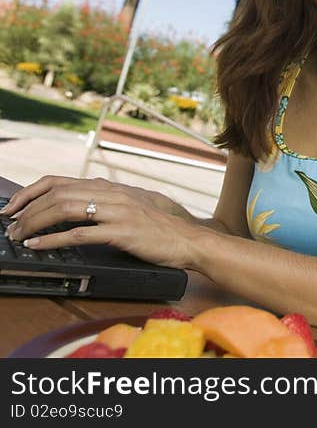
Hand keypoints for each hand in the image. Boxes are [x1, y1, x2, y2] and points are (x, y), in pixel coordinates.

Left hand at [1, 175, 201, 268]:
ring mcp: (117, 211)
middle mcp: (111, 194)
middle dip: (27, 210)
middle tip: (10, 226)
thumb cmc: (158, 227)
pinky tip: (38, 245)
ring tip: (19, 236)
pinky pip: (80, 234)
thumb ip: (102, 204)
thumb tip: (70, 209)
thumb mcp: (129, 207)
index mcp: (109, 187)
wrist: (188, 239)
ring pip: (65, 209)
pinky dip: (53, 240)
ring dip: (35, 223)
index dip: (30, 192)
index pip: (59, 181)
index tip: (12, 206)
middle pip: (57, 194)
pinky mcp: (121, 232)